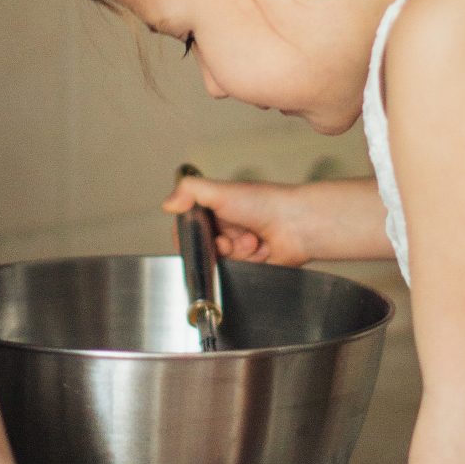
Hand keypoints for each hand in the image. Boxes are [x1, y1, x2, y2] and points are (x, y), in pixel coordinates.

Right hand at [163, 175, 324, 266]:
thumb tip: (167, 204)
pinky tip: (259, 250)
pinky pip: (236, 272)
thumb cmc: (265, 203)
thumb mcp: (220, 191)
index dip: (191, 234)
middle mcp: (228, 227)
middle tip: (227, 239)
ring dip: (234, 253)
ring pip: (220, 262)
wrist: (297, 224)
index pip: (190, 227)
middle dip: (215, 245)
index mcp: (218, 208)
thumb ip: (189, 191)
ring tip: (251, 241)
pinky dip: (247, 263)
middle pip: (204, 248)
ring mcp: (240, 246)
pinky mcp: (252, 265)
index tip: (195, 235)